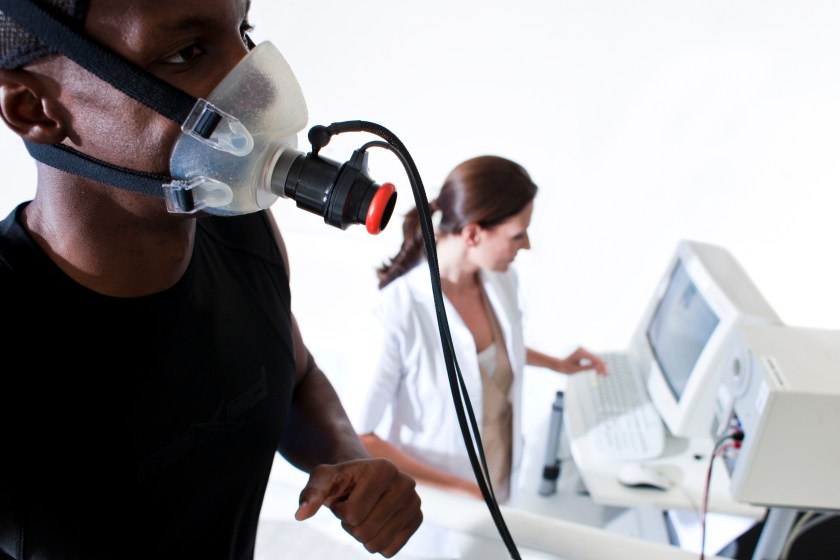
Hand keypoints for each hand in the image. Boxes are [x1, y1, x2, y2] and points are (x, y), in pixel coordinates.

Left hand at [295, 458, 422, 557]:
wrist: (362, 480)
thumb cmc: (340, 480)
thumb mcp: (322, 480)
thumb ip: (311, 494)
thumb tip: (301, 514)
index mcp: (384, 468)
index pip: (353, 514)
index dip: (340, 512)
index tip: (344, 498)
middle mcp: (406, 483)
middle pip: (365, 531)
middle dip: (351, 526)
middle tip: (353, 509)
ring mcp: (415, 502)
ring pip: (377, 544)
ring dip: (362, 536)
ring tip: (364, 515)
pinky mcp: (417, 520)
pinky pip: (390, 552)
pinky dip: (377, 544)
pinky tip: (376, 524)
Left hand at [563, 347, 606, 374]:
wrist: (559, 365)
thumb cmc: (566, 368)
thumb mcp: (577, 369)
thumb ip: (587, 368)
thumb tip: (597, 367)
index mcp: (579, 353)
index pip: (592, 358)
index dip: (599, 365)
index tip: (605, 370)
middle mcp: (582, 350)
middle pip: (594, 358)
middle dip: (601, 367)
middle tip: (606, 374)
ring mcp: (583, 351)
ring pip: (594, 359)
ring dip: (599, 366)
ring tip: (604, 374)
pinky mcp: (583, 354)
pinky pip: (591, 359)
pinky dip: (595, 365)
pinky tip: (599, 371)